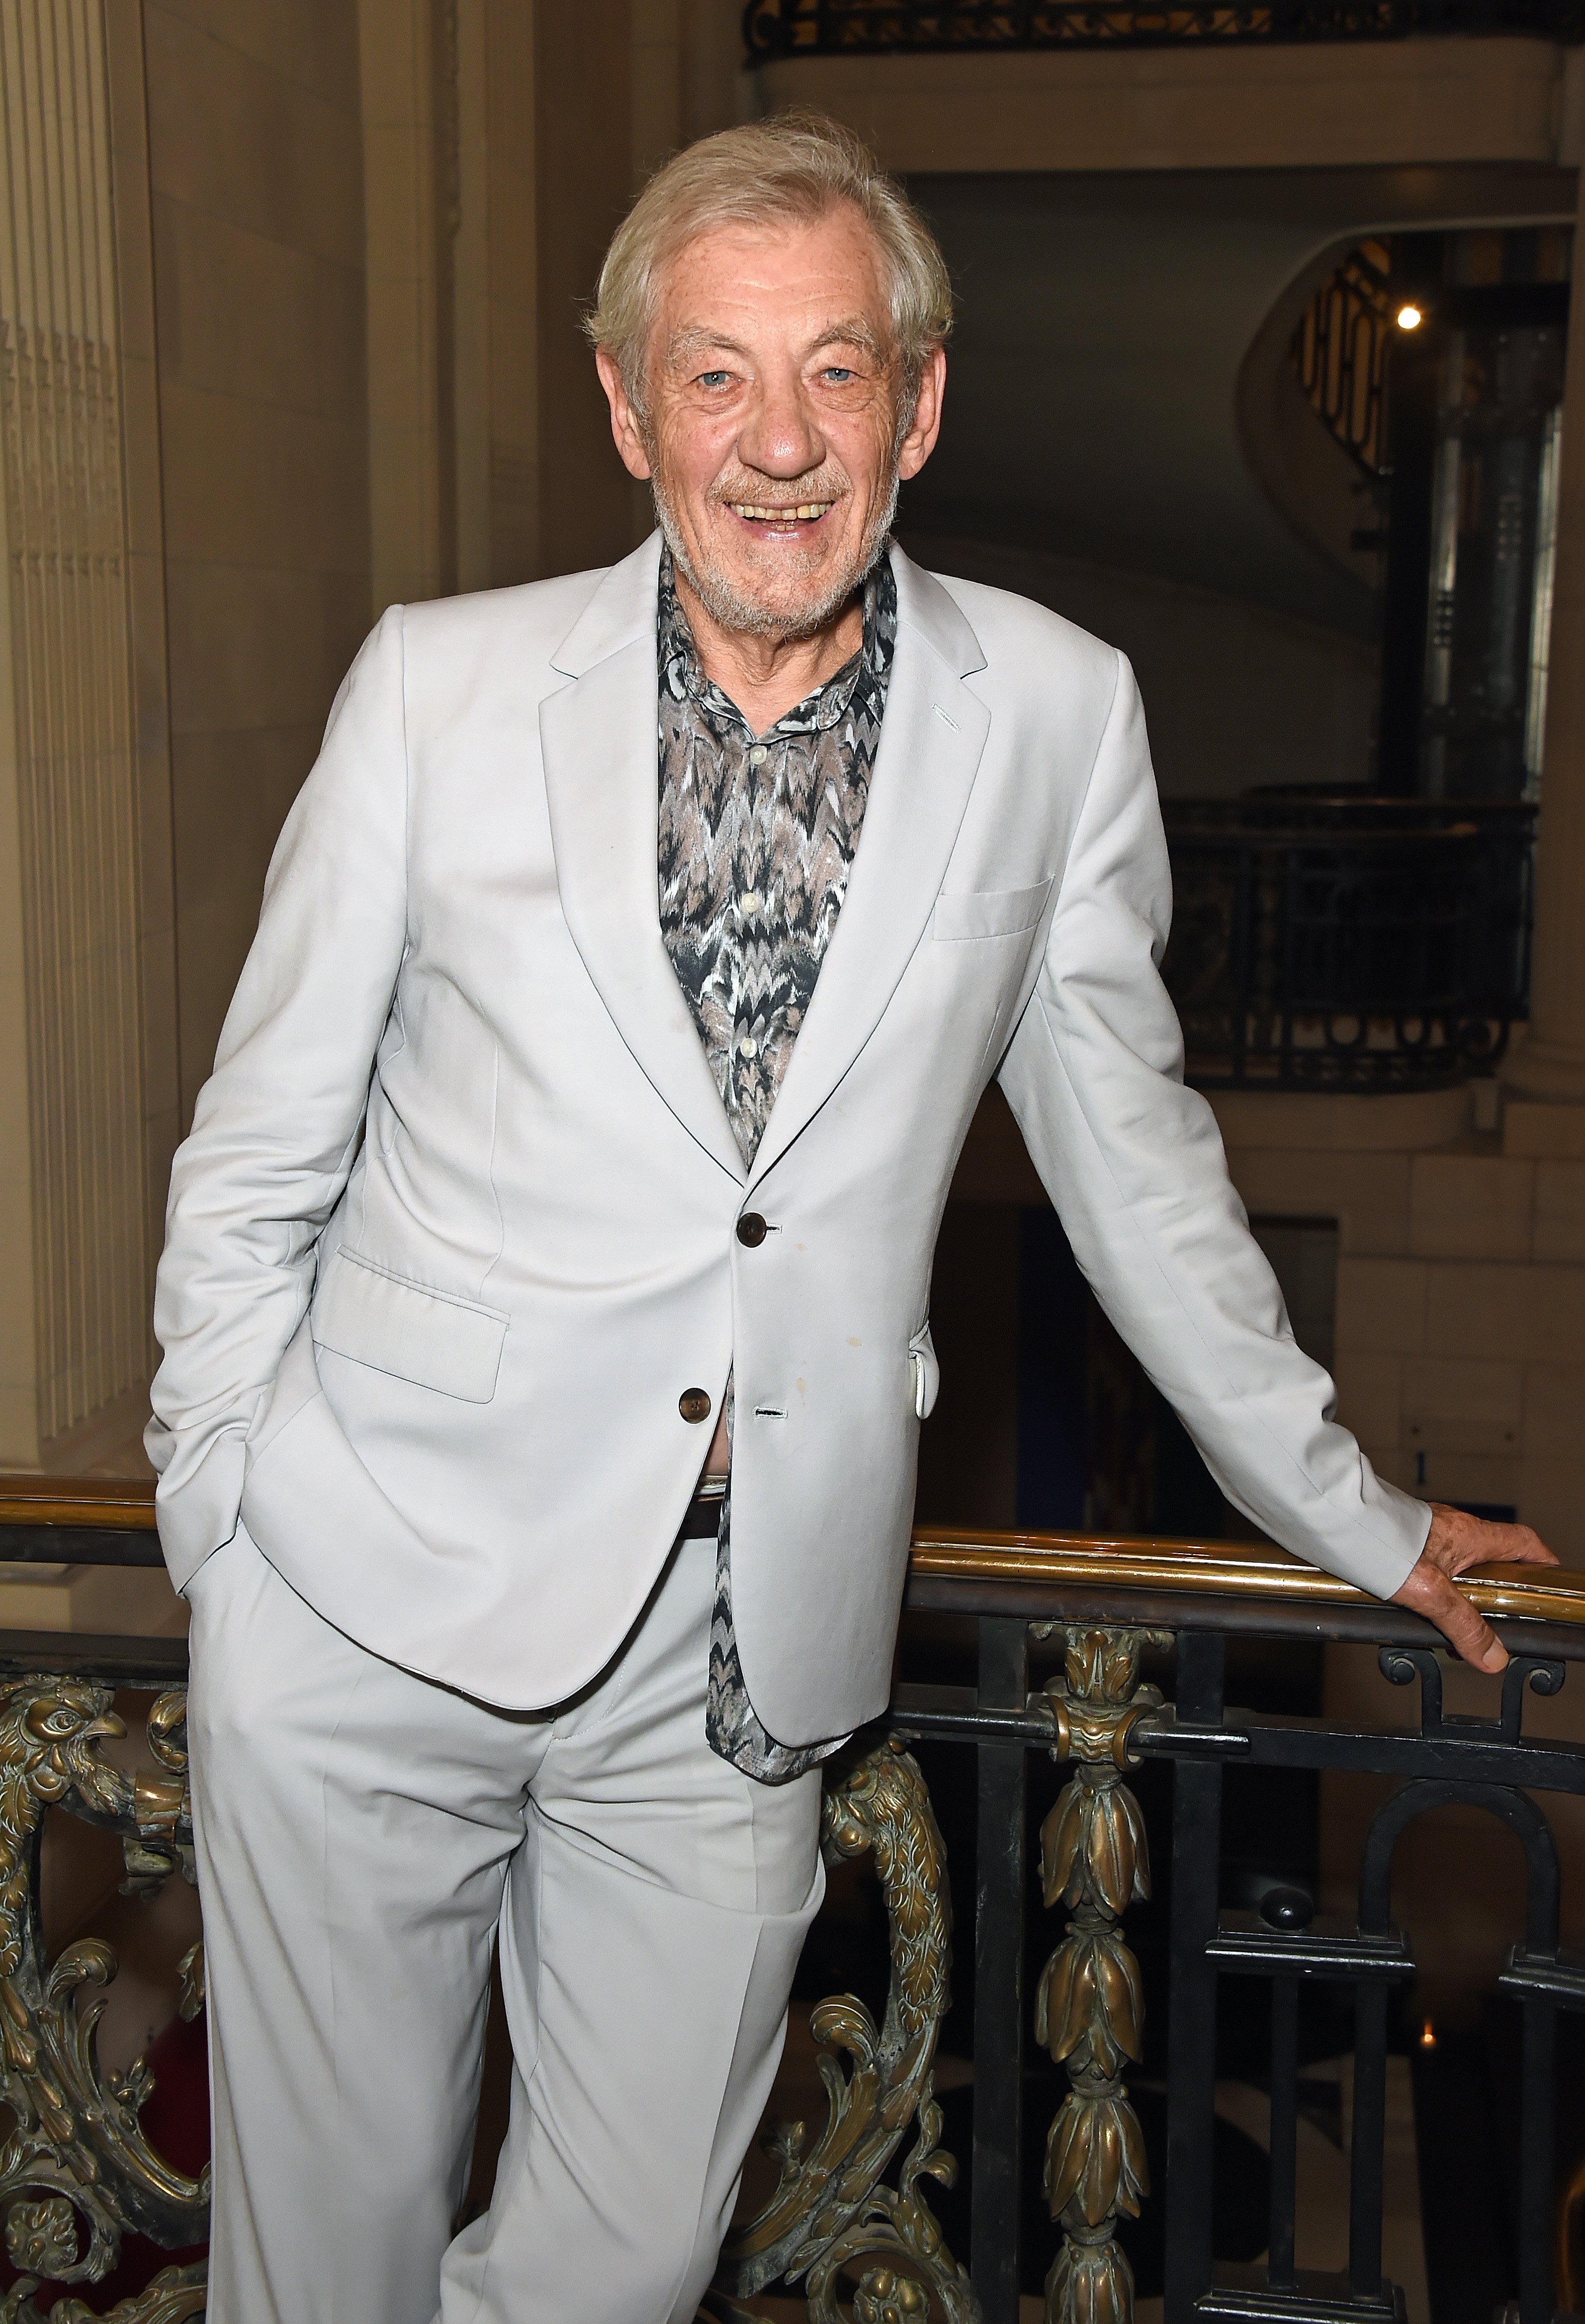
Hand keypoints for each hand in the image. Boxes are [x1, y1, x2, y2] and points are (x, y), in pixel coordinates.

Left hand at [1390, 1502, 1557, 1671]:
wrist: (1333, 1521)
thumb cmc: (1379, 1542)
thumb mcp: (1431, 1594)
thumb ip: (1463, 1626)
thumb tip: (1493, 1657)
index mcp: (1469, 1536)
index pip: (1521, 1541)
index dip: (1540, 1560)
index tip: (1548, 1579)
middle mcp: (1450, 1529)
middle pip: (1490, 1557)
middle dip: (1495, 1592)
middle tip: (1491, 1625)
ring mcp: (1425, 1534)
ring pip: (1456, 1567)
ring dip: (1458, 1597)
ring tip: (1450, 1631)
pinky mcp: (1400, 1541)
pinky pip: (1427, 1568)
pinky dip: (1430, 1592)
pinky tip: (1417, 1613)